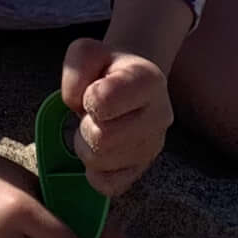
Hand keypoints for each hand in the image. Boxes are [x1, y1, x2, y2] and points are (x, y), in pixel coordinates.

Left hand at [61, 38, 173, 197]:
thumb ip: (77, 67)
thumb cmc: (105, 69)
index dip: (88, 98)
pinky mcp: (142, 171)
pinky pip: (107, 185)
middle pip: (102, 138)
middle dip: (85, 127)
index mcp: (148, 80)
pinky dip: (95, 171)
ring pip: (100, 163)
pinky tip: (101, 150)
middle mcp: (160, 116)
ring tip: (97, 129)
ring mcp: (153, 147)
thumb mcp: (86, 52)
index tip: (93, 92)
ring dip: (86, 147)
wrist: (128, 83)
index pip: (104, 101)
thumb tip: (77, 103)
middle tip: (91, 116)